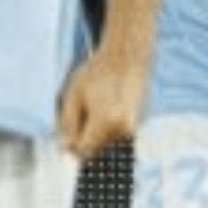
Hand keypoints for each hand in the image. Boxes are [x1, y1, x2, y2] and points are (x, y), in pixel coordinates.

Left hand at [57, 44, 149, 161]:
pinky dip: (112, 124)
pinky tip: (111, 103)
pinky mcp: (141, 122)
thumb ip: (67, 124)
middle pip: (96, 148)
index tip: (68, 131)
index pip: (83, 151)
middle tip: (85, 108)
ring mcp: (134, 126)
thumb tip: (65, 148)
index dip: (72, 144)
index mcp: (105, 122)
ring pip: (108, 141)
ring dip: (99, 131)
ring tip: (100, 103)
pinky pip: (119, 132)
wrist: (128, 56)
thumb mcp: (73, 95)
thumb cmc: (97, 73)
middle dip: (86, 136)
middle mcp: (123, 129)